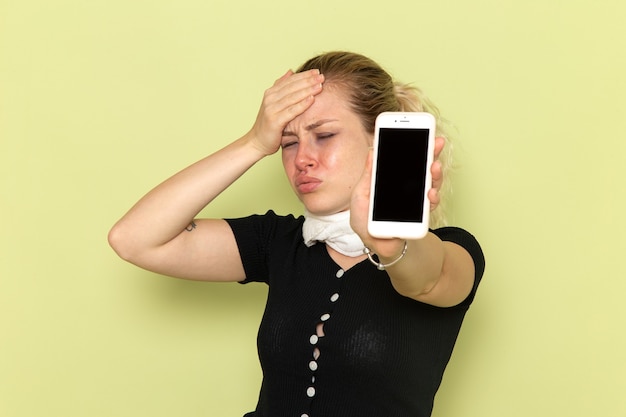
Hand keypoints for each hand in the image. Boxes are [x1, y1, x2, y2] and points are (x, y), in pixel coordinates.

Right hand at [247, 69, 324, 155]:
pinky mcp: (275, 121)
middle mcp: (270, 98)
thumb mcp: (274, 102)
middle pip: (292, 86)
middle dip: (308, 80)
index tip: (317, 71)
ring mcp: (271, 109)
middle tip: (322, 76)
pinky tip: (312, 99)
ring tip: (320, 85)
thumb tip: (291, 71)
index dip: (304, 75)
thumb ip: (281, 87)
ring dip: (307, 90)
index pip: (290, 80)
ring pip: (293, 97)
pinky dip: (302, 104)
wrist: (257, 142)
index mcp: (271, 92)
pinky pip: (291, 111)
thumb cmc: (269, 123)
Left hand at [350, 136, 445, 253]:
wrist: (374, 243)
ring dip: (434, 173)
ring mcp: (415, 199)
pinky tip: (430, 193)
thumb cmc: (365, 220)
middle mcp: (406, 185)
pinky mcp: (420, 215)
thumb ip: (368, 174)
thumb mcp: (361, 193)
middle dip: (430, 152)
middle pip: (421, 165)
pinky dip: (431, 197)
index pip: (403, 157)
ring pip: (430, 181)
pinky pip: (430, 203)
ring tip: (434, 166)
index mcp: (390, 178)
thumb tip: (373, 150)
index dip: (411, 143)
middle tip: (436, 141)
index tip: (419, 129)